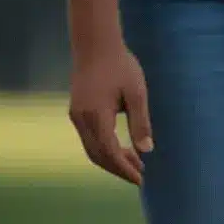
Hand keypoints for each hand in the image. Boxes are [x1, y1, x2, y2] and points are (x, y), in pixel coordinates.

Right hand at [68, 42, 151, 184]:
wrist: (95, 44)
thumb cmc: (120, 66)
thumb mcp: (137, 94)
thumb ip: (140, 122)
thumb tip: (146, 151)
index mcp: (95, 115)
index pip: (109, 152)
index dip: (125, 168)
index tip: (142, 179)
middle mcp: (81, 119)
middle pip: (97, 155)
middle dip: (119, 169)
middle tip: (141, 177)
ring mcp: (76, 115)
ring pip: (92, 149)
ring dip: (113, 160)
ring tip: (137, 165)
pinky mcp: (77, 111)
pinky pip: (90, 139)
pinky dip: (106, 149)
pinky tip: (124, 149)